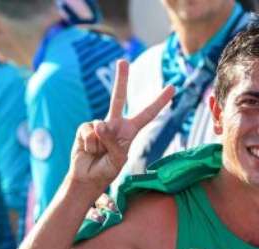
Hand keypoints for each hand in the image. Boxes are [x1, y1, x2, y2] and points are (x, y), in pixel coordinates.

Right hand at [69, 60, 174, 194]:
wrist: (87, 176)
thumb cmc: (107, 170)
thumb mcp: (117, 159)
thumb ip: (112, 141)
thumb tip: (99, 123)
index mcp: (130, 131)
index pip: (148, 113)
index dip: (160, 101)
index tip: (173, 87)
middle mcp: (116, 124)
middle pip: (119, 98)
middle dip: (121, 79)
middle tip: (123, 61)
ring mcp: (99, 125)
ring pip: (100, 125)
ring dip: (99, 144)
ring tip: (99, 154)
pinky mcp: (85, 128)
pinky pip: (88, 132)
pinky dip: (89, 143)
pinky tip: (89, 150)